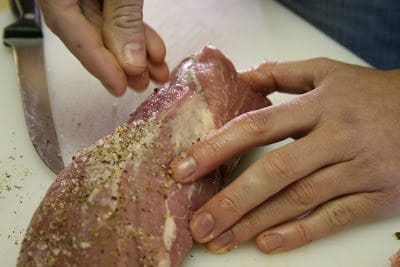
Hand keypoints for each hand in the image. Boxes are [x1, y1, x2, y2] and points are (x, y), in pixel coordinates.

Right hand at [39, 0, 168, 95]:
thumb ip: (122, 18)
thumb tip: (131, 62)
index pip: (70, 30)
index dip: (97, 63)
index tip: (119, 87)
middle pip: (88, 34)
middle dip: (121, 63)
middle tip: (143, 84)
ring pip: (104, 26)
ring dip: (133, 51)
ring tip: (156, 71)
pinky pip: (112, 12)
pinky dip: (133, 29)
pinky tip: (152, 48)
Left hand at [171, 58, 399, 253]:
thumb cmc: (371, 93)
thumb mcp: (326, 73)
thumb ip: (280, 74)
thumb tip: (239, 78)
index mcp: (320, 105)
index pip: (257, 126)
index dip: (217, 148)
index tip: (184, 169)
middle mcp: (337, 137)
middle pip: (275, 171)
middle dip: (232, 200)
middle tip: (198, 224)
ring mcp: (359, 168)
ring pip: (300, 199)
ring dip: (257, 223)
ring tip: (221, 239)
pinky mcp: (377, 195)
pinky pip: (335, 218)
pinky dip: (300, 233)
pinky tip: (267, 243)